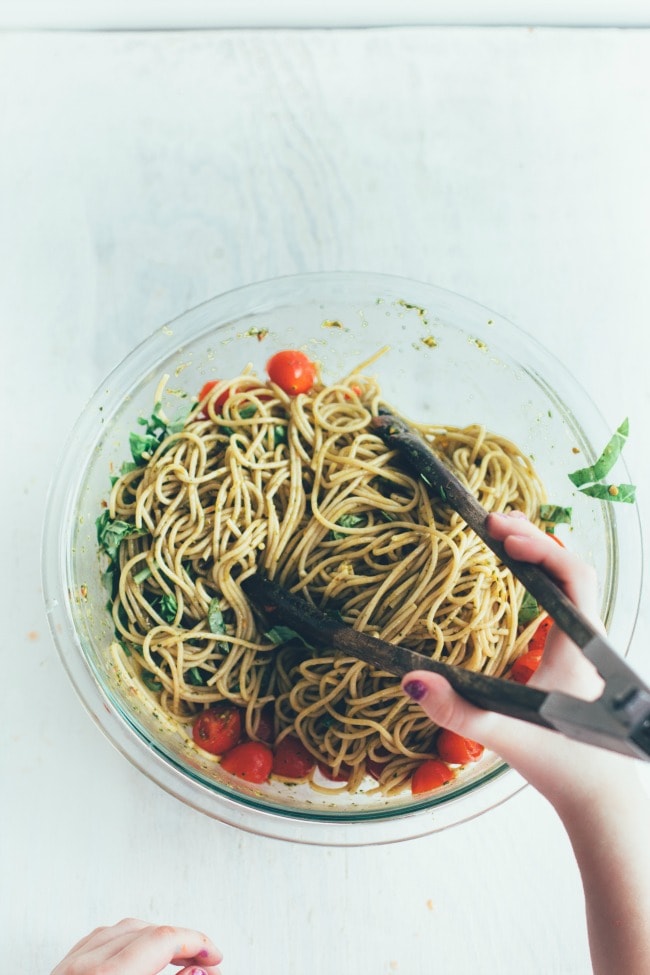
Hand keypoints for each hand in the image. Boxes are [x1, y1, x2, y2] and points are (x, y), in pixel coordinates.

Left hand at [51, 918, 222, 974]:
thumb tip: (198, 970)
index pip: (162, 940)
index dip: (197, 943)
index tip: (215, 956)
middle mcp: (82, 967)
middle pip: (145, 930)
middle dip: (181, 941)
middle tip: (205, 959)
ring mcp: (66, 967)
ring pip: (121, 930)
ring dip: (155, 937)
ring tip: (178, 956)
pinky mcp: (59, 971)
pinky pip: (97, 940)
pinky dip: (125, 941)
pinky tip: (138, 953)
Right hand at [402, 511, 637, 811]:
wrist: (603, 800)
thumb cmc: (567, 766)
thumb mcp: (509, 735)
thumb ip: (459, 711)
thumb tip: (411, 679)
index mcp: (583, 644)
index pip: (572, 575)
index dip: (539, 546)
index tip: (500, 533)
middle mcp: (588, 637)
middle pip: (568, 569)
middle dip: (531, 539)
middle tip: (489, 521)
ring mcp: (584, 646)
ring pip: (567, 583)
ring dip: (535, 555)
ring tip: (497, 535)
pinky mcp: (574, 658)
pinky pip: (560, 601)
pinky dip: (538, 577)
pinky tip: (514, 576)